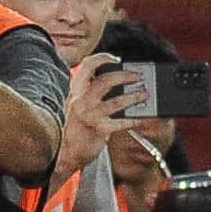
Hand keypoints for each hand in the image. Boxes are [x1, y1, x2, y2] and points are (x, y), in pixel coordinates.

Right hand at [58, 53, 143, 181]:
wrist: (65, 153)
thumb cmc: (75, 130)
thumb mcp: (77, 107)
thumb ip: (89, 94)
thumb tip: (116, 84)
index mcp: (75, 91)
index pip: (87, 66)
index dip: (102, 58)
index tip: (116, 59)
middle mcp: (80, 100)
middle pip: (106, 80)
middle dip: (126, 76)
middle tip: (139, 77)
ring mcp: (89, 115)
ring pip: (117, 101)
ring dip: (135, 97)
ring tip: (145, 95)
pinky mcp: (98, 129)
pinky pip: (122, 121)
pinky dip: (134, 119)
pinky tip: (142, 117)